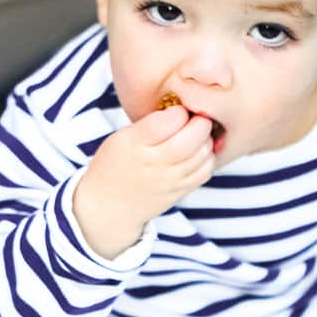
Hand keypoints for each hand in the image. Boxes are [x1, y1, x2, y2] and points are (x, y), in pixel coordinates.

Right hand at [73, 105, 213, 259]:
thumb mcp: (122, 137)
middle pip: (193, 137)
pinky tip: (198, 153)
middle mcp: (155, 163)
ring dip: (206, 139)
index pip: (171, 119)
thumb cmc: (115, 164)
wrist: (108, 206)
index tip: (176, 111)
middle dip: (201, 122)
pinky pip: (205, 172)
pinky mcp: (179, 192)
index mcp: (137, 143)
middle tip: (194, 119)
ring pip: (204, 154)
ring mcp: (170, 180)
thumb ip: (150, 123)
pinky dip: (208, 158)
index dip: (180, 110)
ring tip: (196, 135)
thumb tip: (182, 112)